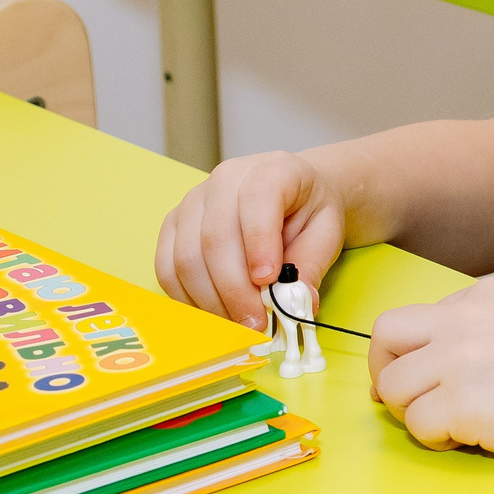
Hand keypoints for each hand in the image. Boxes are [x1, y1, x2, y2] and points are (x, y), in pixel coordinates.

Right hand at [156, 152, 346, 330]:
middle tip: (255, 322)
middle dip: (234, 288)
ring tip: (238, 323)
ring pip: (187, 255)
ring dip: (210, 299)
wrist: (292, 195)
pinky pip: (167, 266)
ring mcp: (194, 200)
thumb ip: (312, 265)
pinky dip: (187, 297)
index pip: (258, 199)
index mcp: (273, 170)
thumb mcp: (326, 231)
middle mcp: (226, 179)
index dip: (259, 242)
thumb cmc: (308, 212)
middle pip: (215, 236)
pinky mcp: (174, 224)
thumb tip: (297, 305)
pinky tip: (213, 312)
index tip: (267, 280)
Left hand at [368, 277, 493, 466]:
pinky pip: (417, 426)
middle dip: (387, 371)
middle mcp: (465, 319)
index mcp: (485, 296)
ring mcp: (460, 360)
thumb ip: (486, 329)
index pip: (417, 318)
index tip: (426, 377)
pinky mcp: (462, 404)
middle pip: (385, 336)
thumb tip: (442, 360)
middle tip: (409, 401)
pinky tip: (477, 438)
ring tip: (459, 425)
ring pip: (393, 387)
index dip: (414, 353)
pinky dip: (439, 440)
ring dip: (416, 412)